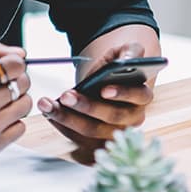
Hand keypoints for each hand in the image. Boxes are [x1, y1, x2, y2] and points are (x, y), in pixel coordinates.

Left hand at [38, 41, 153, 147]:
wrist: (109, 81)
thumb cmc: (118, 67)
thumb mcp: (126, 53)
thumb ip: (131, 51)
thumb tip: (127, 60)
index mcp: (143, 96)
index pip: (137, 96)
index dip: (122, 93)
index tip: (104, 89)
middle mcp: (132, 118)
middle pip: (111, 116)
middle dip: (87, 106)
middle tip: (66, 95)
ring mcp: (114, 131)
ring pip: (92, 130)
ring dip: (68, 118)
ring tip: (47, 104)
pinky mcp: (97, 140)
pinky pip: (78, 138)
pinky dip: (62, 126)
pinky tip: (49, 112)